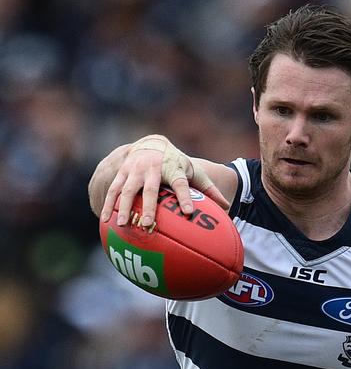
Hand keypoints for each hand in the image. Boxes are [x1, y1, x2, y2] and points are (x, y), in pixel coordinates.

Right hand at [99, 135, 228, 226]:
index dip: (185, 197)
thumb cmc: (176, 164)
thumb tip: (226, 207)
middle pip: (150, 189)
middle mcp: (152, 168)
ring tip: (123, 224)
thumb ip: (209, 189)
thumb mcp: (194, 172)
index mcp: (173, 169)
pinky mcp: (121, 172)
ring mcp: (134, 170)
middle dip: (149, 206)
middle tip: (148, 224)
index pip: (181, 184)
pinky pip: (113, 189)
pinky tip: (106, 219)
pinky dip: (109, 203)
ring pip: (127, 190)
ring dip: (124, 207)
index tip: (189, 212)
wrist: (151, 143)